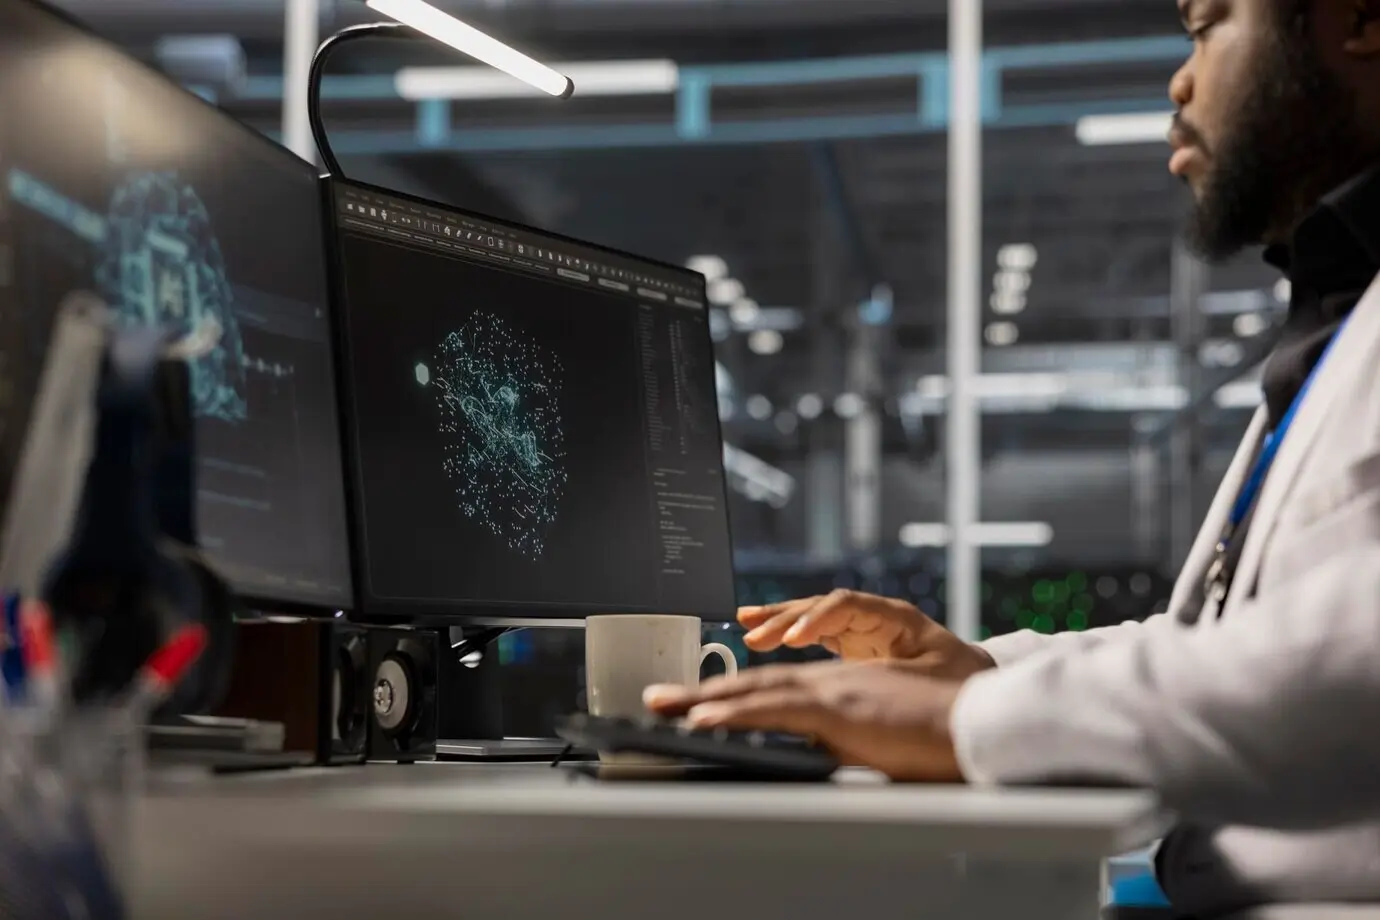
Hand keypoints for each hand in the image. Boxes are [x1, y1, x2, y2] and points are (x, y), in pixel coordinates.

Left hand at [644, 660, 966, 781]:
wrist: (979, 723)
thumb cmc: (940, 735)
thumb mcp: (878, 741)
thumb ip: (843, 743)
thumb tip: (819, 757)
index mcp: (836, 690)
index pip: (770, 691)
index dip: (729, 697)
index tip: (691, 706)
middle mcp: (828, 683)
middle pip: (752, 685)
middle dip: (700, 694)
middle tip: (656, 698)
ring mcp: (831, 691)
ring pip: (754, 691)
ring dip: (704, 699)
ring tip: (663, 705)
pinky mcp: (839, 708)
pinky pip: (775, 707)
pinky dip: (735, 712)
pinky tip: (705, 717)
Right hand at [738, 590, 995, 676]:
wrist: (981, 692)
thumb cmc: (963, 688)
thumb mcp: (932, 686)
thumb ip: (894, 686)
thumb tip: (860, 693)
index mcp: (897, 619)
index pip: (847, 606)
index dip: (817, 620)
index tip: (793, 640)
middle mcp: (874, 618)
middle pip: (821, 606)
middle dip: (784, 618)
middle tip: (754, 635)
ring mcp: (862, 629)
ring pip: (812, 616)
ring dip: (777, 621)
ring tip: (745, 624)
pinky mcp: (854, 645)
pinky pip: (813, 633)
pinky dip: (786, 633)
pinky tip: (758, 636)